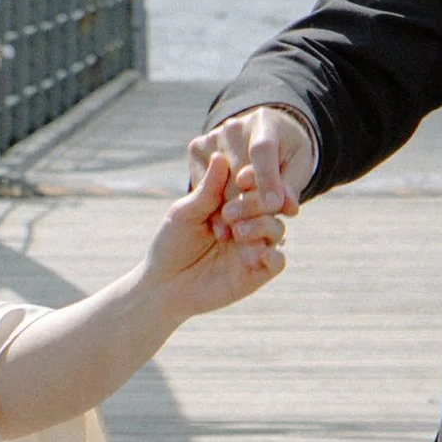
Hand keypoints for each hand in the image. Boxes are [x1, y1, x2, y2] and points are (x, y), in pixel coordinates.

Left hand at [142, 149, 286, 324]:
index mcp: (234, 204)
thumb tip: (219, 156)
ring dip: (261, 227)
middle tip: (230, 212)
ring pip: (277, 230)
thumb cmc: (171, 244)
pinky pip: (278, 262)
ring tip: (237, 232)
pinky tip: (258, 255)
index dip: (250, 180)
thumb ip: (207, 189)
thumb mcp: (186, 213)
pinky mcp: (257, 274)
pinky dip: (273, 256)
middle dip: (255, 204)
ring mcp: (255, 248)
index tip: (242, 177)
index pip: (252, 186)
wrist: (163, 285)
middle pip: (269, 206)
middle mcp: (249, 223)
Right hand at [190, 106, 315, 235]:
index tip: (274, 206)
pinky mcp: (197, 149)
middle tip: (258, 234)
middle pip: (238, 172)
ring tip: (240, 234)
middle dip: (249, 205)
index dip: (267, 179)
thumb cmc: (284, 154)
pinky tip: (224, 223)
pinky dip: (213, 206)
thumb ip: (291, 186)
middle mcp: (235, 126)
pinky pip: (202, 185)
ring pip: (219, 183)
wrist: (262, 135)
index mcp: (265, 123)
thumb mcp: (297, 166)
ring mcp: (213, 136)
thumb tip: (287, 208)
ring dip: (230, 211)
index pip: (263, 150)